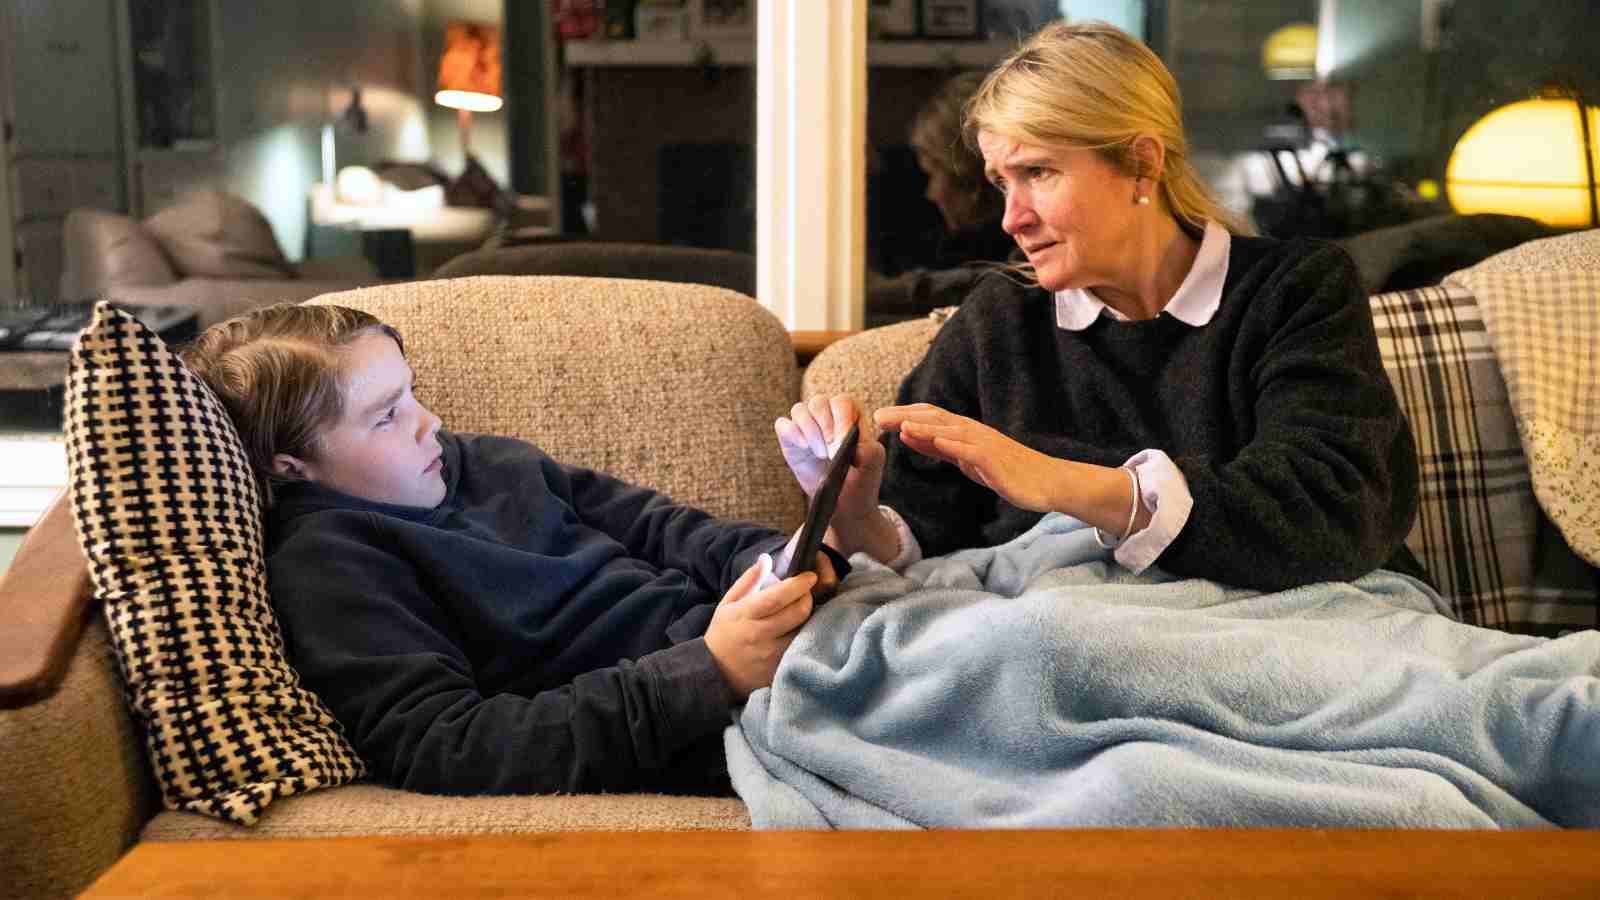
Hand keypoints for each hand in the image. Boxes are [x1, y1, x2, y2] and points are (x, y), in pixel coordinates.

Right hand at [704, 558, 817, 698]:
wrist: (715, 672)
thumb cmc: (724, 633)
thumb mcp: (728, 603)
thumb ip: (748, 580)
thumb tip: (766, 559)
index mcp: (745, 614)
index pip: (777, 597)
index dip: (798, 584)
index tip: (810, 576)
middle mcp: (759, 635)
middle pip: (798, 612)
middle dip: (808, 598)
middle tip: (806, 593)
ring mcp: (771, 655)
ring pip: (804, 631)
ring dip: (809, 618)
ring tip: (803, 611)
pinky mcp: (779, 669)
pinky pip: (801, 648)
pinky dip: (805, 636)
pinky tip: (800, 630)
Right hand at [775, 394, 886, 532]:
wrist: (844, 502)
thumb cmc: (861, 478)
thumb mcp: (873, 465)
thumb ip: (869, 449)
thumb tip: (852, 444)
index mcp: (851, 413)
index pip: (842, 402)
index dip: (841, 421)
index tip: (841, 444)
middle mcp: (827, 414)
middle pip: (819, 403)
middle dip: (825, 428)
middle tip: (831, 453)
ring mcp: (807, 424)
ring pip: (800, 410)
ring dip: (810, 432)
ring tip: (821, 455)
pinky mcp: (790, 437)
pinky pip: (783, 424)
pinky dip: (792, 433)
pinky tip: (804, 448)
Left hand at [874, 403, 1066, 512]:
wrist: (1046, 482)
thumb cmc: (1007, 471)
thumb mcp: (966, 459)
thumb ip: (939, 448)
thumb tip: (909, 435)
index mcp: (964, 432)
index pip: (929, 417)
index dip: (903, 415)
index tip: (878, 418)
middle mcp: (973, 432)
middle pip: (934, 419)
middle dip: (905, 416)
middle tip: (877, 417)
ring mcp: (984, 444)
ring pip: (949, 430)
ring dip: (924, 426)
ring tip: (898, 424)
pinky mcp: (994, 460)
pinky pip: (970, 450)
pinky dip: (952, 444)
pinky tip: (934, 440)